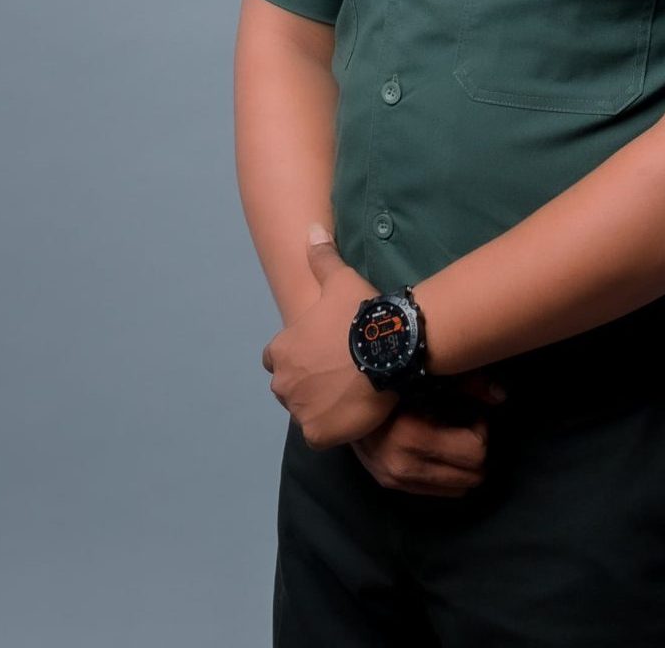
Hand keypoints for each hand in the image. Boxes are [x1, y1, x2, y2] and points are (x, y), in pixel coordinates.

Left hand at [261, 224, 398, 449]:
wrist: (388, 350)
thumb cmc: (360, 316)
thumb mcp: (340, 280)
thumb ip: (321, 258)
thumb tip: (310, 229)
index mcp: (281, 349)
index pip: (277, 356)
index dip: (298, 353)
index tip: (321, 351)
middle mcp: (282, 382)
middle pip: (288, 385)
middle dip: (305, 381)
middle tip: (337, 373)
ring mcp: (299, 411)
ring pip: (303, 409)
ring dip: (318, 403)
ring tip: (347, 393)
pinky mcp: (317, 434)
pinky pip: (319, 433)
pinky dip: (331, 427)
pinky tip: (352, 413)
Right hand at [350, 374, 506, 497]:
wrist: (341, 398)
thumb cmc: (390, 380)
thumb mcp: (428, 375)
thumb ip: (469, 383)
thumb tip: (502, 396)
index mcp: (413, 437)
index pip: (475, 451)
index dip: (480, 429)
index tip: (472, 413)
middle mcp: (404, 466)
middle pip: (472, 474)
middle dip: (476, 450)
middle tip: (466, 427)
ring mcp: (396, 479)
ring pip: (458, 488)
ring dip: (464, 466)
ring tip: (454, 440)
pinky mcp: (391, 485)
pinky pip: (439, 493)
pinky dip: (449, 475)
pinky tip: (440, 452)